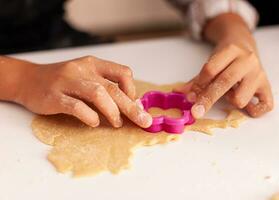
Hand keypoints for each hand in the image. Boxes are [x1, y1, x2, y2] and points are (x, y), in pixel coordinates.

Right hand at [15, 56, 151, 127]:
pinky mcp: (54, 96)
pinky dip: (89, 115)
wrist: (27, 79)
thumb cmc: (62, 82)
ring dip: (112, 111)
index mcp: (93, 64)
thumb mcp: (85, 78)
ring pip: (97, 93)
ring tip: (117, 123)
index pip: (122, 72)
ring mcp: (67, 82)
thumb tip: (132, 106)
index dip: (132, 90)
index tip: (134, 104)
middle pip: (113, 88)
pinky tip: (94, 122)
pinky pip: (75, 106)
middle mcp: (82, 70)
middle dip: (131, 107)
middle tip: (143, 121)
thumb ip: (105, 88)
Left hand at [175, 43, 272, 117]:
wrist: (245, 44)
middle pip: (224, 83)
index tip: (191, 96)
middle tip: (196, 112)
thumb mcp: (211, 62)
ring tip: (230, 93)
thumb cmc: (225, 57)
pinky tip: (247, 105)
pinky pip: (265, 106)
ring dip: (232, 100)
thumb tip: (182, 93)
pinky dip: (254, 110)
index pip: (211, 70)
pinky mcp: (268, 87)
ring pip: (241, 98)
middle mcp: (247, 61)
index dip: (199, 84)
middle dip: (208, 99)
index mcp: (231, 50)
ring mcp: (259, 74)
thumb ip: (197, 79)